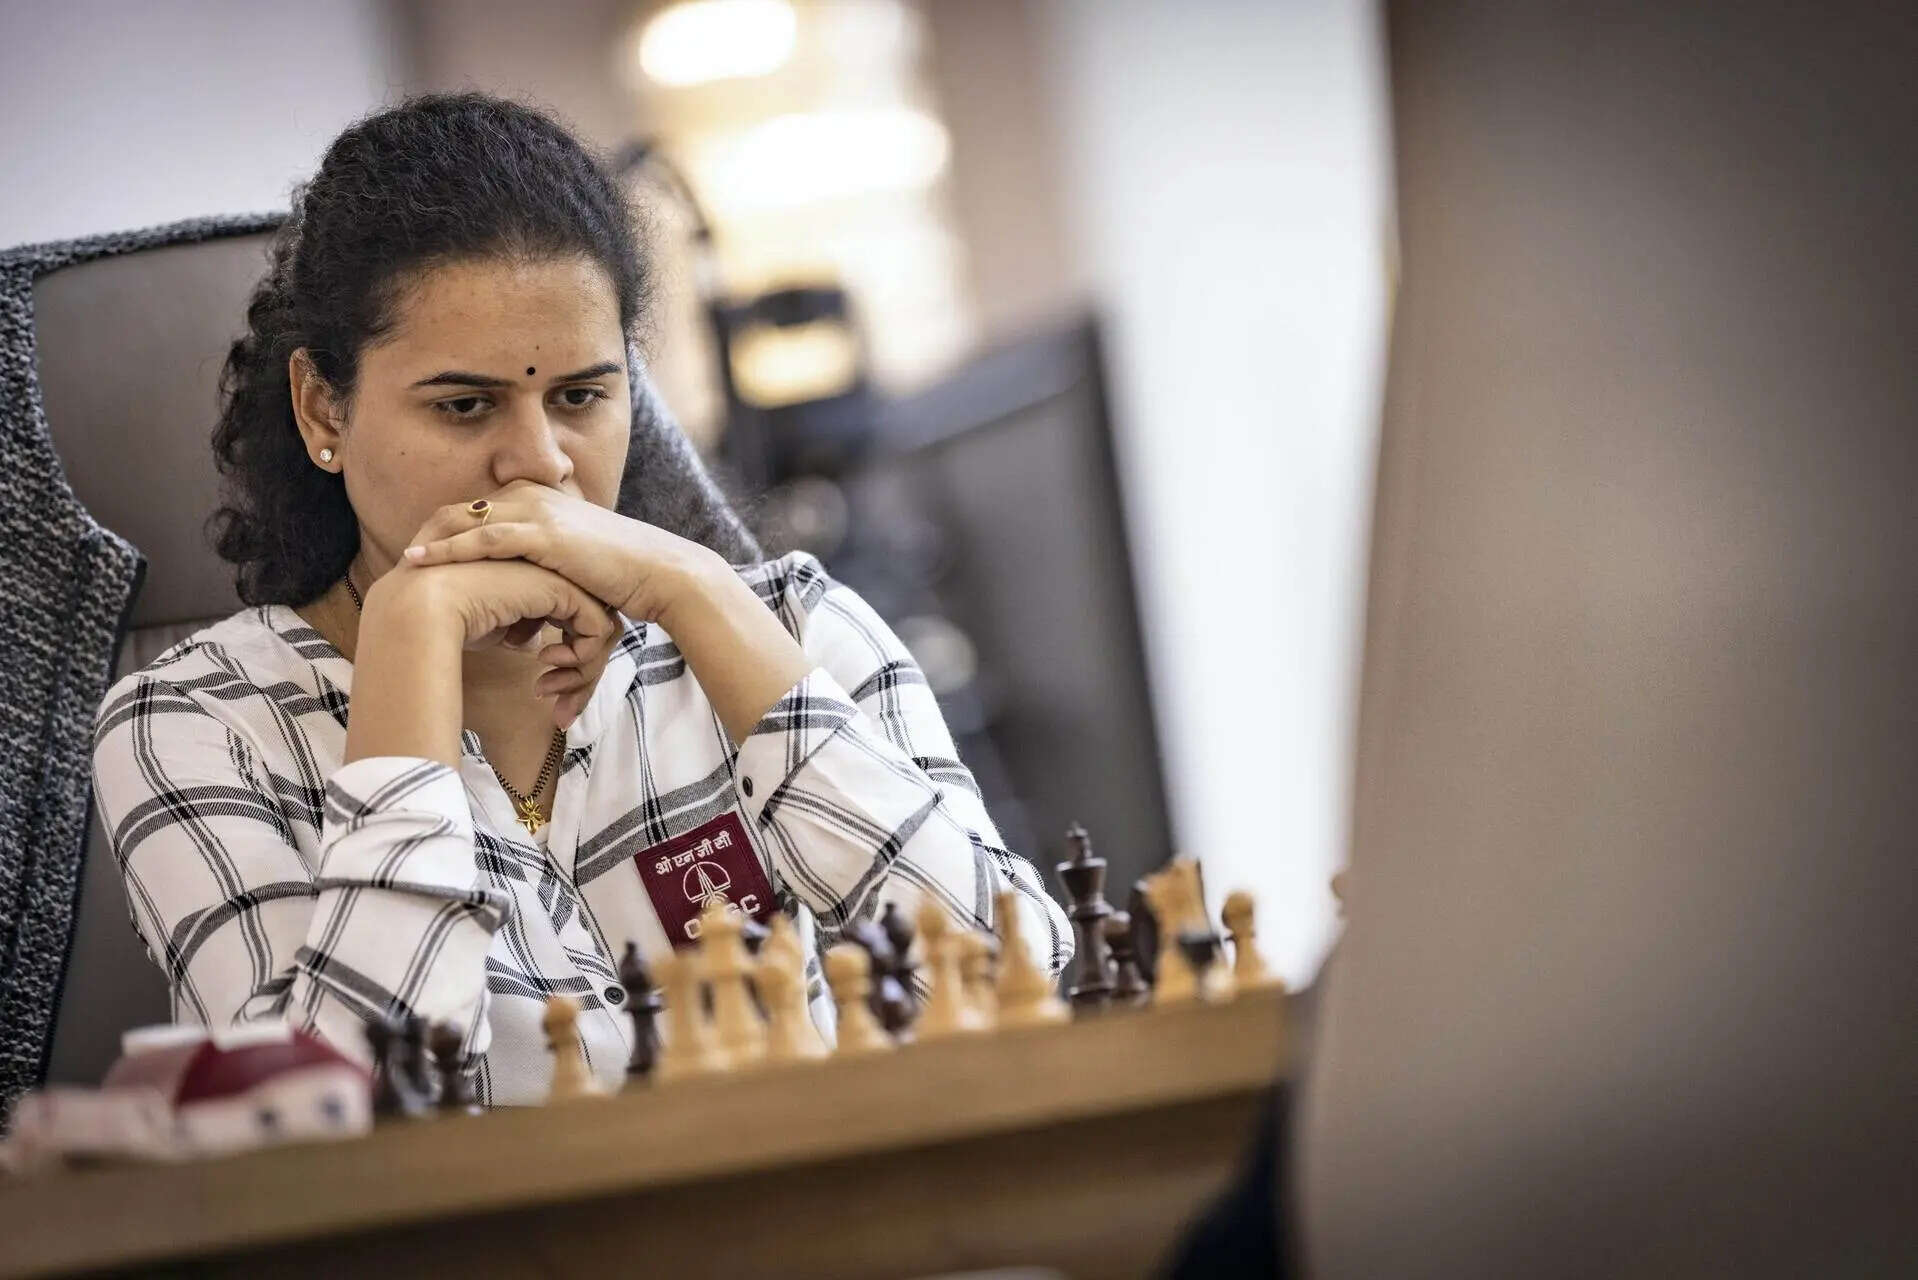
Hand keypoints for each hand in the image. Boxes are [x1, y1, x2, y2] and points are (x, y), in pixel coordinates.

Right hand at [372, 557, 620, 730]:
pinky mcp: (563, 587)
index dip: (564, 657)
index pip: (567, 617)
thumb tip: (529, 642)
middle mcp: (547, 572)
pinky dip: (581, 658)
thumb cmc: (440, 622)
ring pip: (596, 627)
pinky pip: (597, 628)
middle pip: (586, 623)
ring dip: (580, 669)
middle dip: (579, 669)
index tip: (545, 688)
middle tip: (556, 699)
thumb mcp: (486, 625)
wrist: (421, 609)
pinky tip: (544, 667)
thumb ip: (511, 626)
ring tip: (548, 689)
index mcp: (530, 575)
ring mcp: (556, 575)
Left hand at [399, 480, 721, 626]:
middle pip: (458, 511)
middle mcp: (531, 497)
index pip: (472, 512)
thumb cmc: (620, 577)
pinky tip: (421, 563)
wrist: (658, 572)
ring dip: (430, 543)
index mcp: (536, 500)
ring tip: (403, 565)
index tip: (417, 561)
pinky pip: (484, 539)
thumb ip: (541, 579)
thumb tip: (522, 620)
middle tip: (401, 566)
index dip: (441, 535)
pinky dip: (449, 550)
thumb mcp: (571, 570)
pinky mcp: (544, 534)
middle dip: (426, 537)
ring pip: (463, 520)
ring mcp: (536, 511)